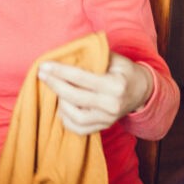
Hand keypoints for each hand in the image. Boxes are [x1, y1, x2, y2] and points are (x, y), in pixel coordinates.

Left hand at [37, 52, 154, 135]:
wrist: (142, 91)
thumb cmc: (124, 71)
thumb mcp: (114, 59)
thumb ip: (92, 56)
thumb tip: (64, 53)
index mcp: (115, 85)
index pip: (81, 78)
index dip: (60, 71)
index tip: (44, 65)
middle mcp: (112, 105)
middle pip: (75, 97)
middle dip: (55, 85)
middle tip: (41, 75)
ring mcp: (108, 119)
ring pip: (75, 117)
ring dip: (60, 103)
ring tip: (54, 90)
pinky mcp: (104, 127)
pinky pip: (79, 129)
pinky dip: (66, 119)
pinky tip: (62, 107)